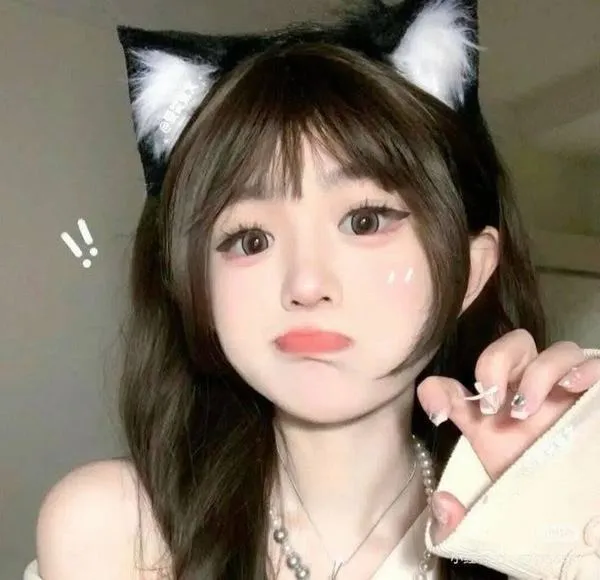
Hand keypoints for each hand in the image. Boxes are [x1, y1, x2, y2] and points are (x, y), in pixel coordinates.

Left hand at [416, 329, 599, 543]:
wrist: (577, 515)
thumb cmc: (529, 499)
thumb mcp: (489, 506)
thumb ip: (456, 517)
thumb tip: (443, 505)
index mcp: (490, 414)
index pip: (453, 388)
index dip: (438, 392)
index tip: (440, 412)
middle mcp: (523, 394)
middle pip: (509, 347)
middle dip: (495, 363)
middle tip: (492, 405)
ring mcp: (562, 392)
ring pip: (552, 351)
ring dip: (537, 373)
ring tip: (529, 409)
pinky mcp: (594, 398)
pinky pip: (595, 363)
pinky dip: (585, 367)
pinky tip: (574, 387)